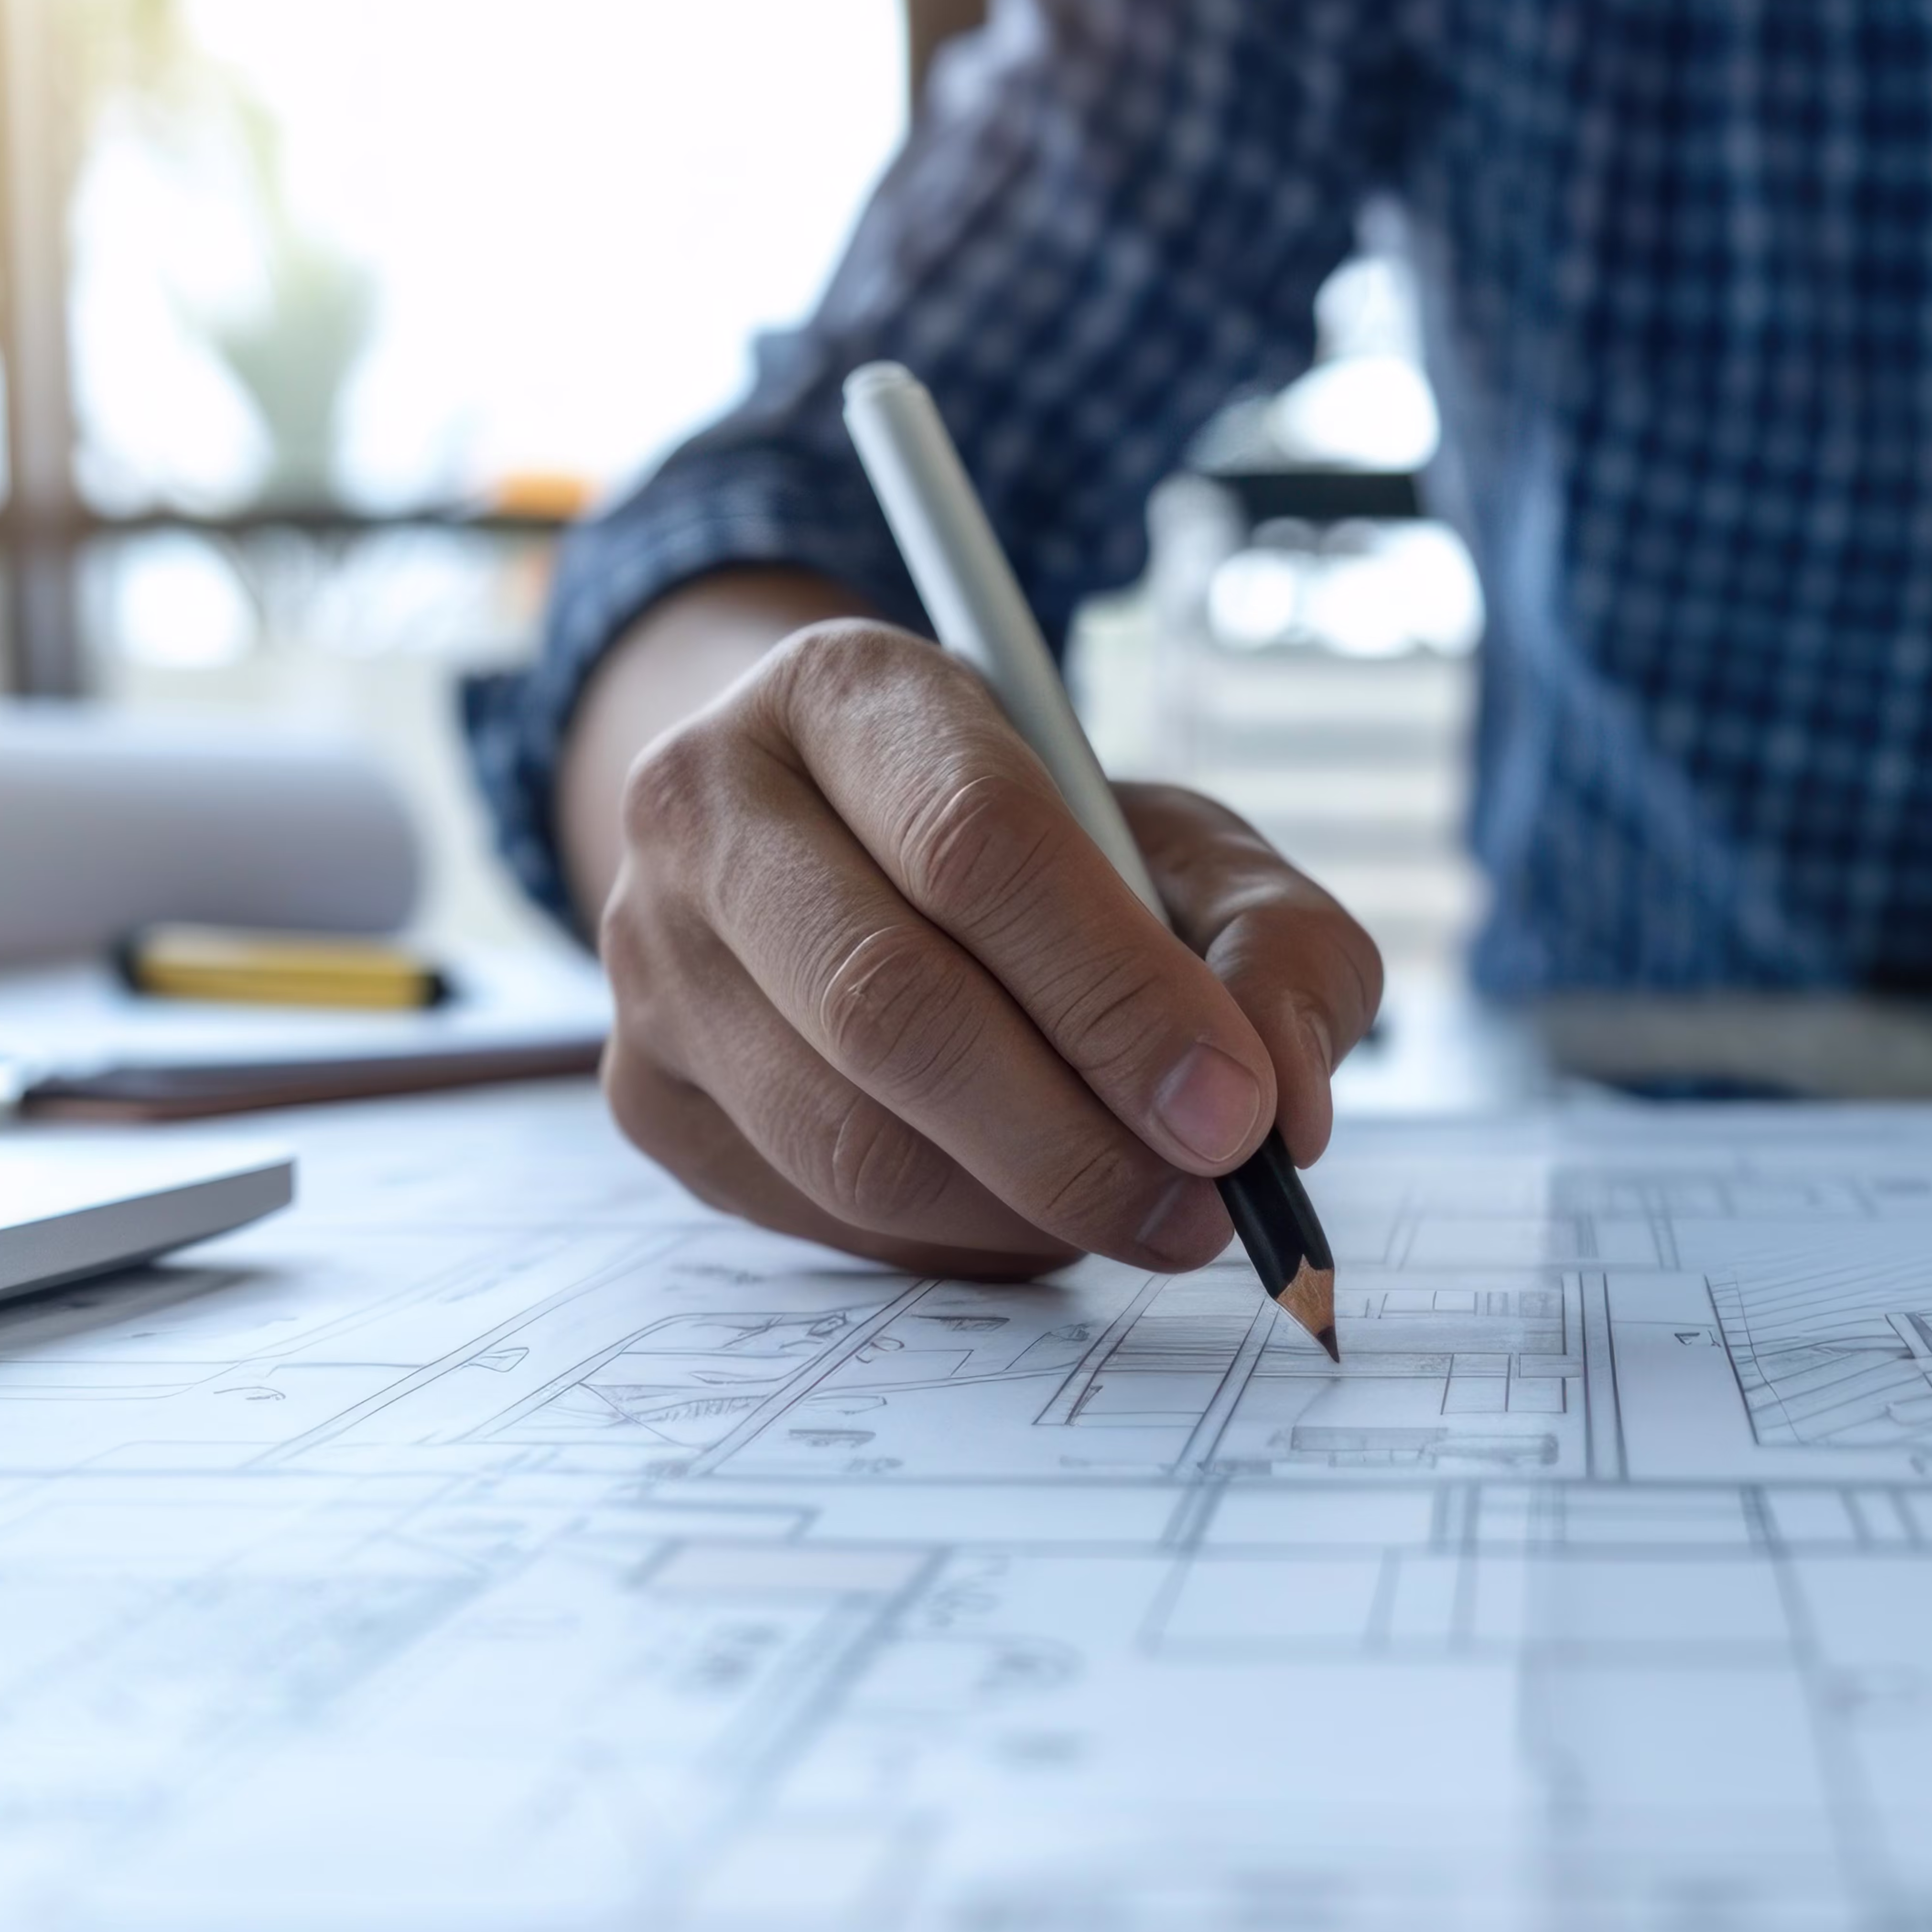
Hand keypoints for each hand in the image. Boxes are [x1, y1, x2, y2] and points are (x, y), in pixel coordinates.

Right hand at [592, 617, 1381, 1275]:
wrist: (856, 849)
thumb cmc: (1049, 848)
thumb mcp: (1191, 846)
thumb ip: (1282, 949)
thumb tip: (1284, 1107)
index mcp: (844, 691)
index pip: (977, 848)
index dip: (1117, 996)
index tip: (1235, 1110)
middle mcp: (707, 806)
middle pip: (888, 1006)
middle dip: (1076, 1138)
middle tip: (1207, 1207)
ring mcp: (652, 958)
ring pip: (848, 1140)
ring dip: (1026, 1209)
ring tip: (1141, 1210)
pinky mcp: (647, 1095)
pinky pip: (817, 1212)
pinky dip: (957, 1239)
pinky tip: (1031, 1205)